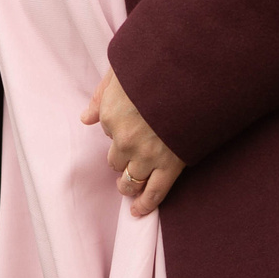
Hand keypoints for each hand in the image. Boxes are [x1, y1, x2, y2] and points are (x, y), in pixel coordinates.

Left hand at [84, 69, 184, 216]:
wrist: (193, 74)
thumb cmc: (157, 66)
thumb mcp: (122, 71)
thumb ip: (102, 95)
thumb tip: (86, 118)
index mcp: (111, 114)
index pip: (107, 129)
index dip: (118, 125)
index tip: (132, 118)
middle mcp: (125, 139)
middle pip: (115, 159)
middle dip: (121, 156)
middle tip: (131, 152)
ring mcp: (147, 155)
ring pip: (129, 180)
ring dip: (126, 185)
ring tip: (126, 187)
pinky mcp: (170, 166)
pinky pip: (154, 193)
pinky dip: (145, 205)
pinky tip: (137, 211)